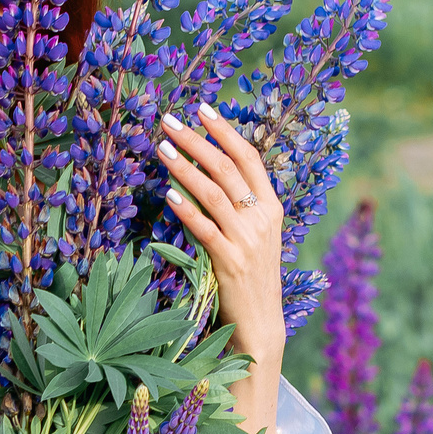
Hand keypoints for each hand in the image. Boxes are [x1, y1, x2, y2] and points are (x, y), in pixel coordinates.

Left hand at [159, 102, 286, 386]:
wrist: (261, 326)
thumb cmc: (251, 278)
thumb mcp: (255, 236)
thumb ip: (240, 206)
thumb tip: (208, 172)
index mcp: (271, 207)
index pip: (249, 157)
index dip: (225, 130)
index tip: (202, 108)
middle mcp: (262, 219)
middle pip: (226, 168)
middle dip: (196, 140)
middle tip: (169, 120)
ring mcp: (247, 240)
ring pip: (213, 192)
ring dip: (185, 166)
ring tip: (161, 147)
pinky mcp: (229, 262)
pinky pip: (204, 228)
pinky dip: (186, 208)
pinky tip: (168, 192)